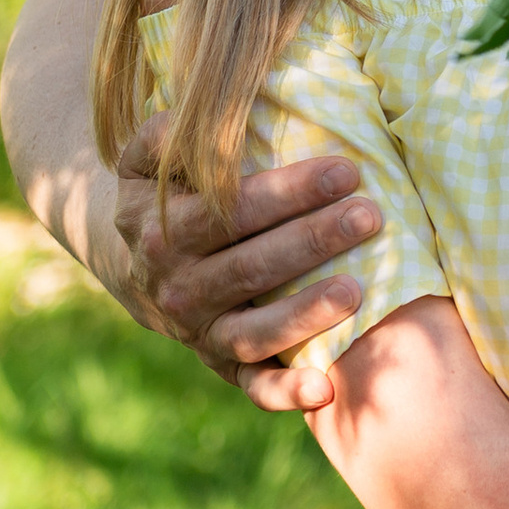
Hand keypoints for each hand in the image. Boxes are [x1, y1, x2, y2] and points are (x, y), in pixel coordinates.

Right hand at [108, 109, 385, 408]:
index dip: (287, 192)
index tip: (346, 170)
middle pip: (250, 267)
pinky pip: (253, 385)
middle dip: (313, 240)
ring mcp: (200, 331)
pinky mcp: (222, 365)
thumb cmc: (170, 193)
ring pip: (253, 331)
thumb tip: (197, 115)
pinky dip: (286, 393)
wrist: (139, 263)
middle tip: (369, 216)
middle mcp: (177, 287)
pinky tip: (326, 387)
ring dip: (305, 314)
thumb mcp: (148, 159)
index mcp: (162, 231)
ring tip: (358, 289)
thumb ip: (167, 135)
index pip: (230, 211)